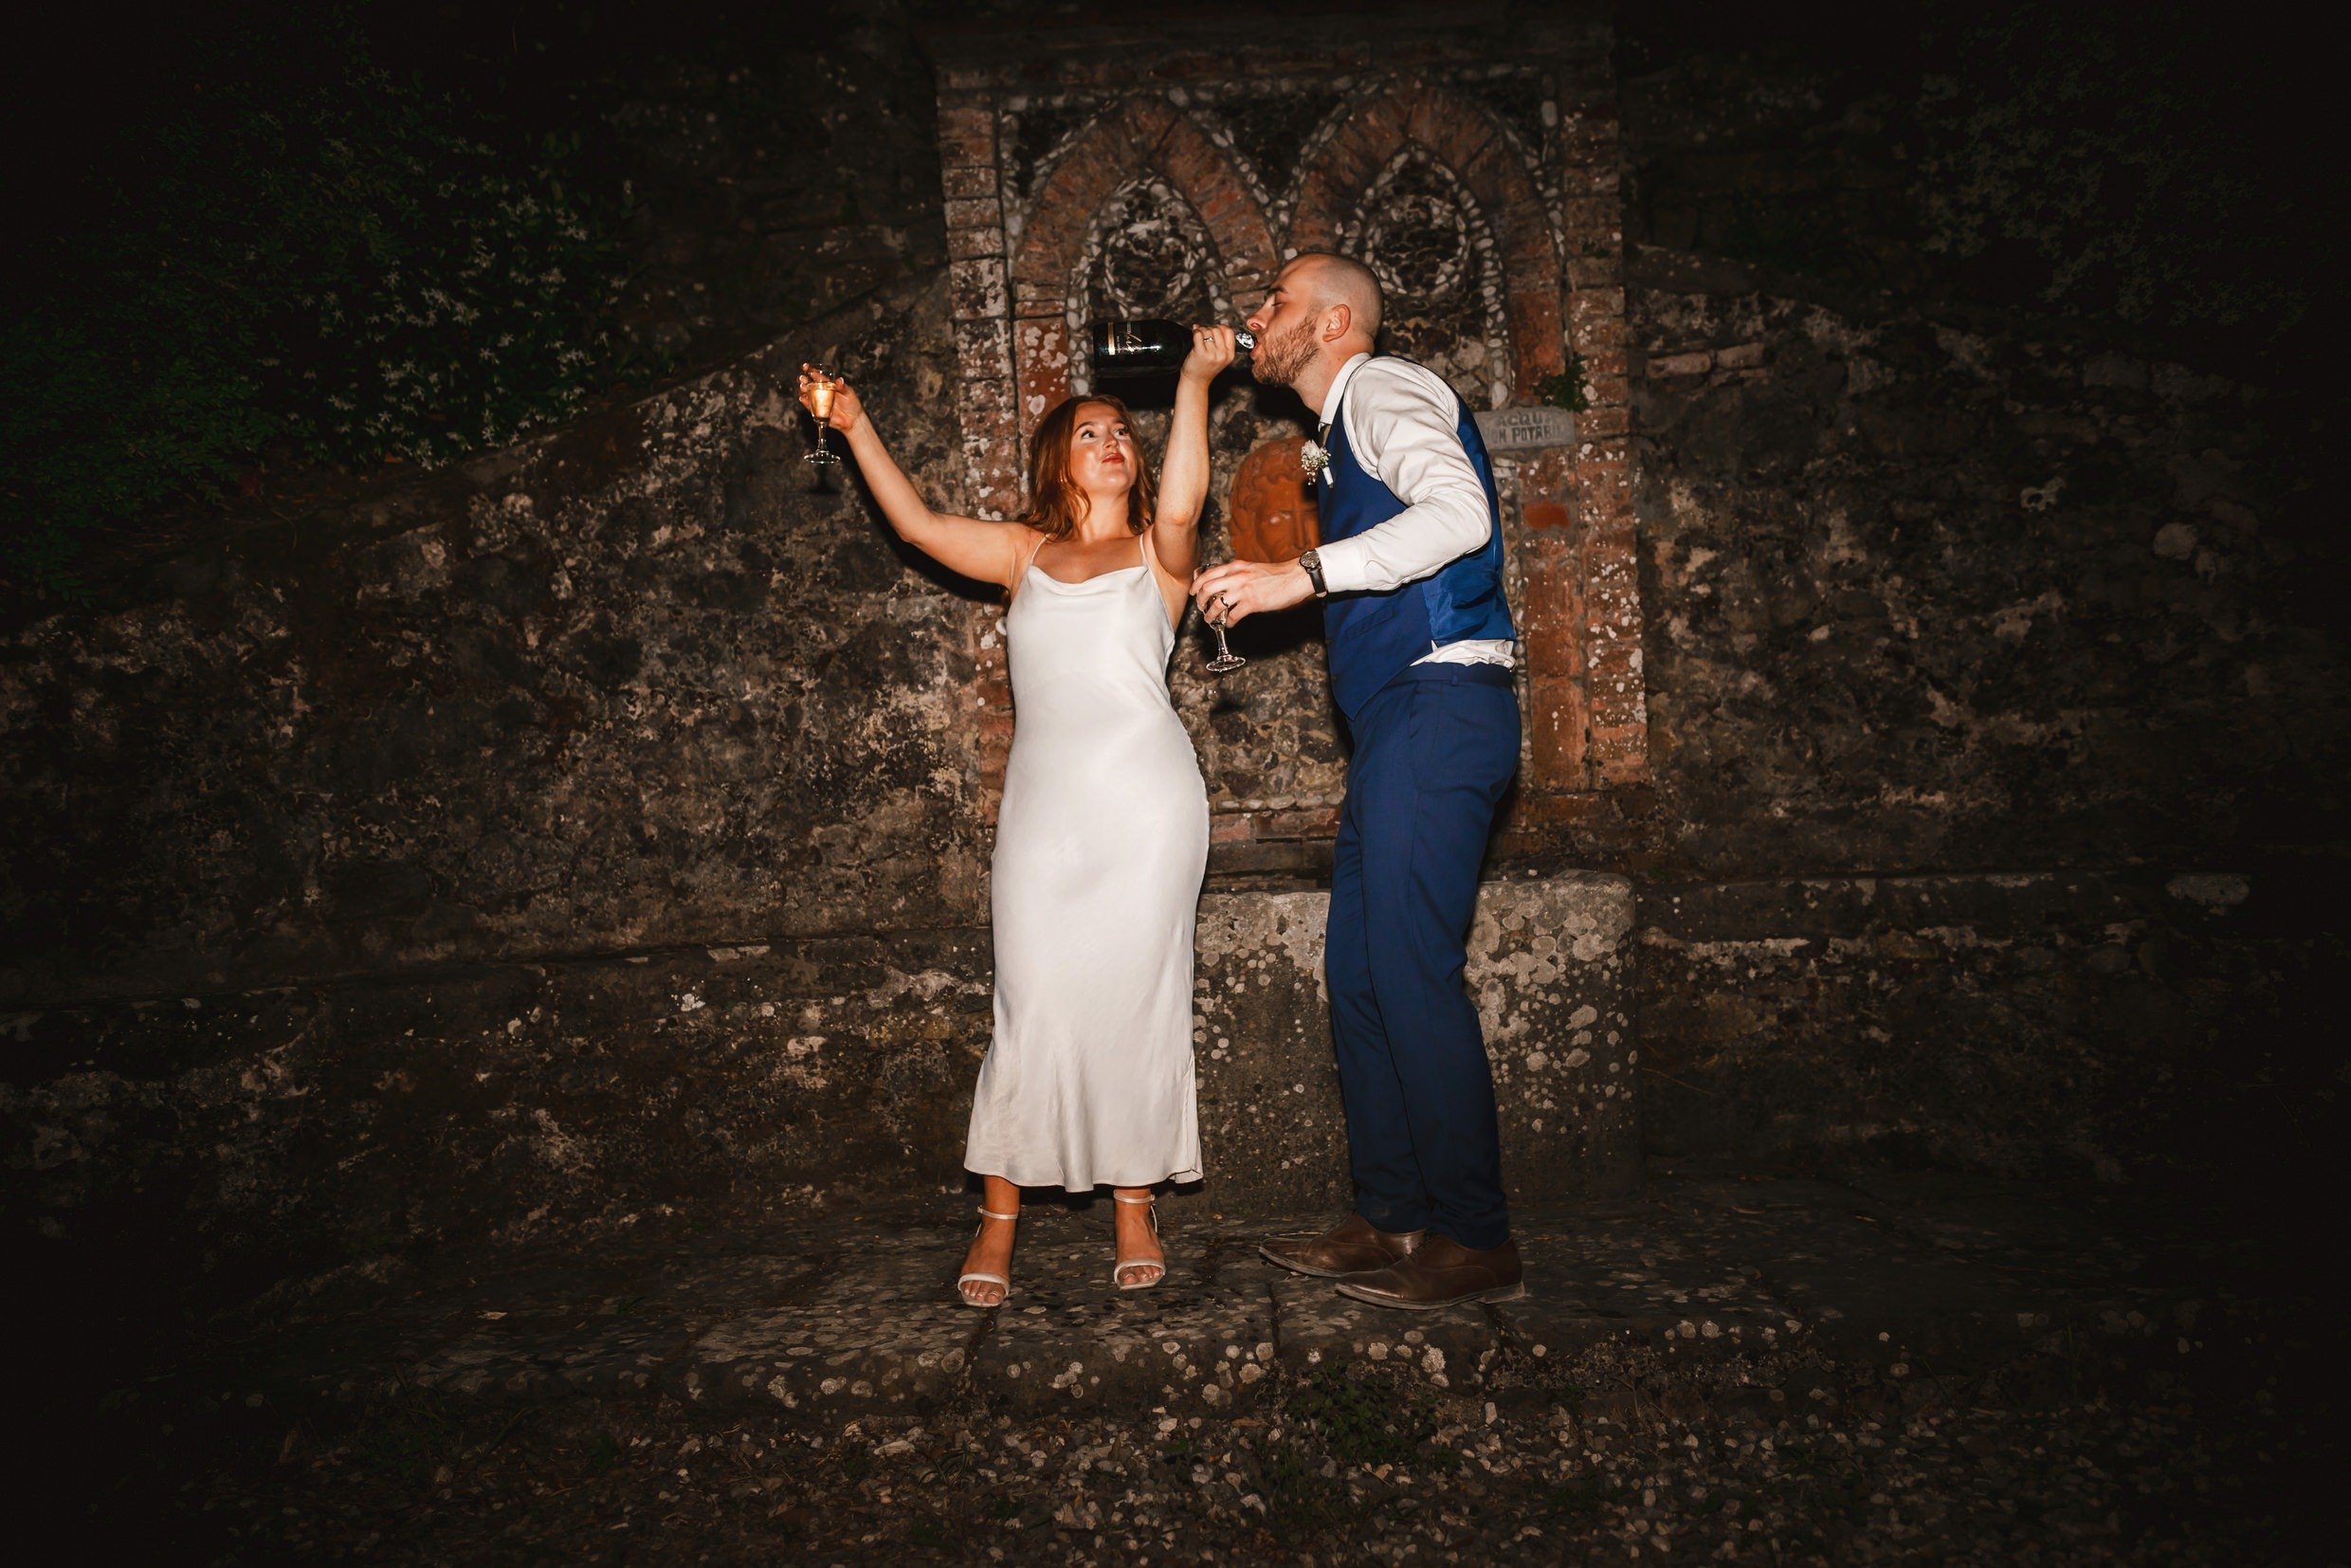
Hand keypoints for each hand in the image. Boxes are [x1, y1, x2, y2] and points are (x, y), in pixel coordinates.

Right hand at [796, 363, 864, 432]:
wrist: (852, 419)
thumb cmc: (851, 403)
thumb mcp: (848, 393)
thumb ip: (842, 387)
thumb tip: (839, 380)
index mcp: (828, 384)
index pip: (818, 376)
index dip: (811, 370)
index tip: (805, 366)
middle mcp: (821, 392)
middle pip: (809, 384)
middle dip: (804, 380)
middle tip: (802, 378)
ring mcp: (819, 401)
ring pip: (807, 394)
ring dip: (803, 390)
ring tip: (803, 387)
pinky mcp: (817, 411)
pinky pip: (809, 406)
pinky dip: (805, 402)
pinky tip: (803, 398)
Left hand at [1179, 325, 1238, 383]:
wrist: (1196, 381)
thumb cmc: (1206, 369)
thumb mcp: (1221, 358)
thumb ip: (1222, 344)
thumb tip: (1218, 326)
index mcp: (1229, 354)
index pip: (1229, 332)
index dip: (1221, 327)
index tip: (1215, 330)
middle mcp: (1222, 354)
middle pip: (1217, 329)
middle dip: (1209, 329)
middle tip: (1205, 335)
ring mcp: (1211, 354)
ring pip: (1207, 331)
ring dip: (1201, 331)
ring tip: (1199, 337)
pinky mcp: (1200, 353)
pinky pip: (1198, 334)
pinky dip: (1195, 332)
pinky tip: (1194, 335)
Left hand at [1191, 557, 1312, 627]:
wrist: (1294, 577)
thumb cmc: (1276, 574)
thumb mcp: (1251, 568)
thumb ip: (1237, 573)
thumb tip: (1226, 583)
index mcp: (1236, 567)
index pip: (1208, 574)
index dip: (1197, 585)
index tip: (1194, 592)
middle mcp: (1236, 576)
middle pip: (1207, 589)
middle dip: (1200, 601)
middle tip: (1201, 608)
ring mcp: (1243, 590)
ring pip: (1216, 605)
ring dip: (1210, 615)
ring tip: (1210, 620)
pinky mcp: (1252, 603)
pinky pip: (1233, 616)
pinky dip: (1228, 623)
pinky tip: (1230, 624)